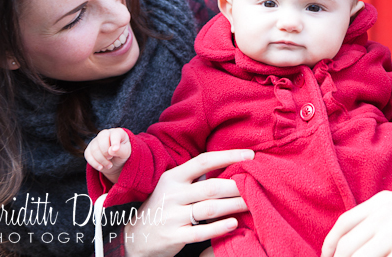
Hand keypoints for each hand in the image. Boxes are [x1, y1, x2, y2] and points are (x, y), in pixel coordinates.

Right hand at [84, 128, 131, 182]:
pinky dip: (94, 163)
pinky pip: (88, 155)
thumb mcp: (126, 153)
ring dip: (102, 160)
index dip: (115, 142)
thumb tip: (111, 150)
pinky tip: (101, 167)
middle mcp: (105, 134)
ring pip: (94, 149)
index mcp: (117, 132)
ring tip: (109, 165)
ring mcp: (95, 141)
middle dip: (106, 151)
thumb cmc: (122, 155)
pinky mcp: (89, 149)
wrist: (114, 163)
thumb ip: (121, 150)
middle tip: (111, 158)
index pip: (115, 134)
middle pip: (102, 139)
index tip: (115, 150)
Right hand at [123, 149, 253, 256]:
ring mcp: (171, 216)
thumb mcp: (172, 187)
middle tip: (256, 184)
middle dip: (237, 186)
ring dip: (234, 205)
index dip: (228, 156)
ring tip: (252, 202)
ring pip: (210, 209)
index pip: (203, 161)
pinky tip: (234, 223)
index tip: (250, 155)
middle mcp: (171, 195)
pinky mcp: (173, 236)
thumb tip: (231, 166)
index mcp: (172, 177)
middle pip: (211, 187)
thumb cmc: (162, 207)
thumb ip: (195, 178)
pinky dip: (219, 228)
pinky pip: (201, 232)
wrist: (135, 237)